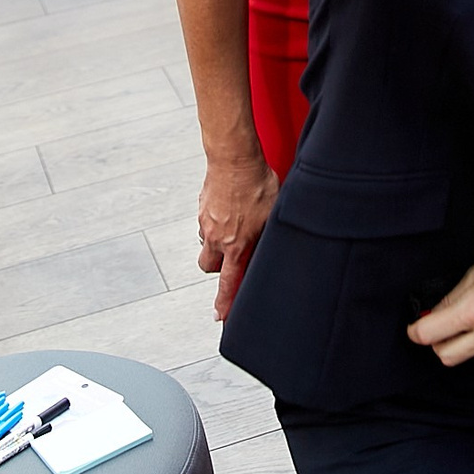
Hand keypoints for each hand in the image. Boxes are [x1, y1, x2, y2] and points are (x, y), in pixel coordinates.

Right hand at [196, 155, 278, 321]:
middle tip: (231, 256)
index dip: (224, 303)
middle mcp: (216, 237)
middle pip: (208, 266)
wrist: (234, 158)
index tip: (220, 316)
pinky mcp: (201, 206)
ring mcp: (205, 221)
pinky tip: (229, 207)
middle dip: (218, 266)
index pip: (228, 283)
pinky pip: (205, 222)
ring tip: (234, 225)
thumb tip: (269, 250)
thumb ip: (267, 238)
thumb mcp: (272, 215)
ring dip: (215, 241)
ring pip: (206, 242)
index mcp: (235, 245)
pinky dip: (214, 221)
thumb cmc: (256, 183)